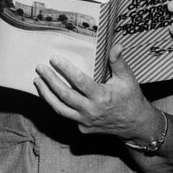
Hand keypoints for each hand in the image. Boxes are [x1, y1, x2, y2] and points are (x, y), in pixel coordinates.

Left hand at [33, 44, 161, 143]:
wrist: (134, 124)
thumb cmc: (130, 98)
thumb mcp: (127, 79)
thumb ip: (119, 62)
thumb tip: (117, 45)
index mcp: (102, 97)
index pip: (79, 81)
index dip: (65, 69)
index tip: (54, 59)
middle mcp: (91, 111)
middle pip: (65, 95)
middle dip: (50, 81)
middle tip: (40, 68)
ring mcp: (85, 121)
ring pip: (60, 109)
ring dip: (46, 94)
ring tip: (37, 81)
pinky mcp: (82, 127)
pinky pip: (66, 115)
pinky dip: (55, 104)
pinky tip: (48, 93)